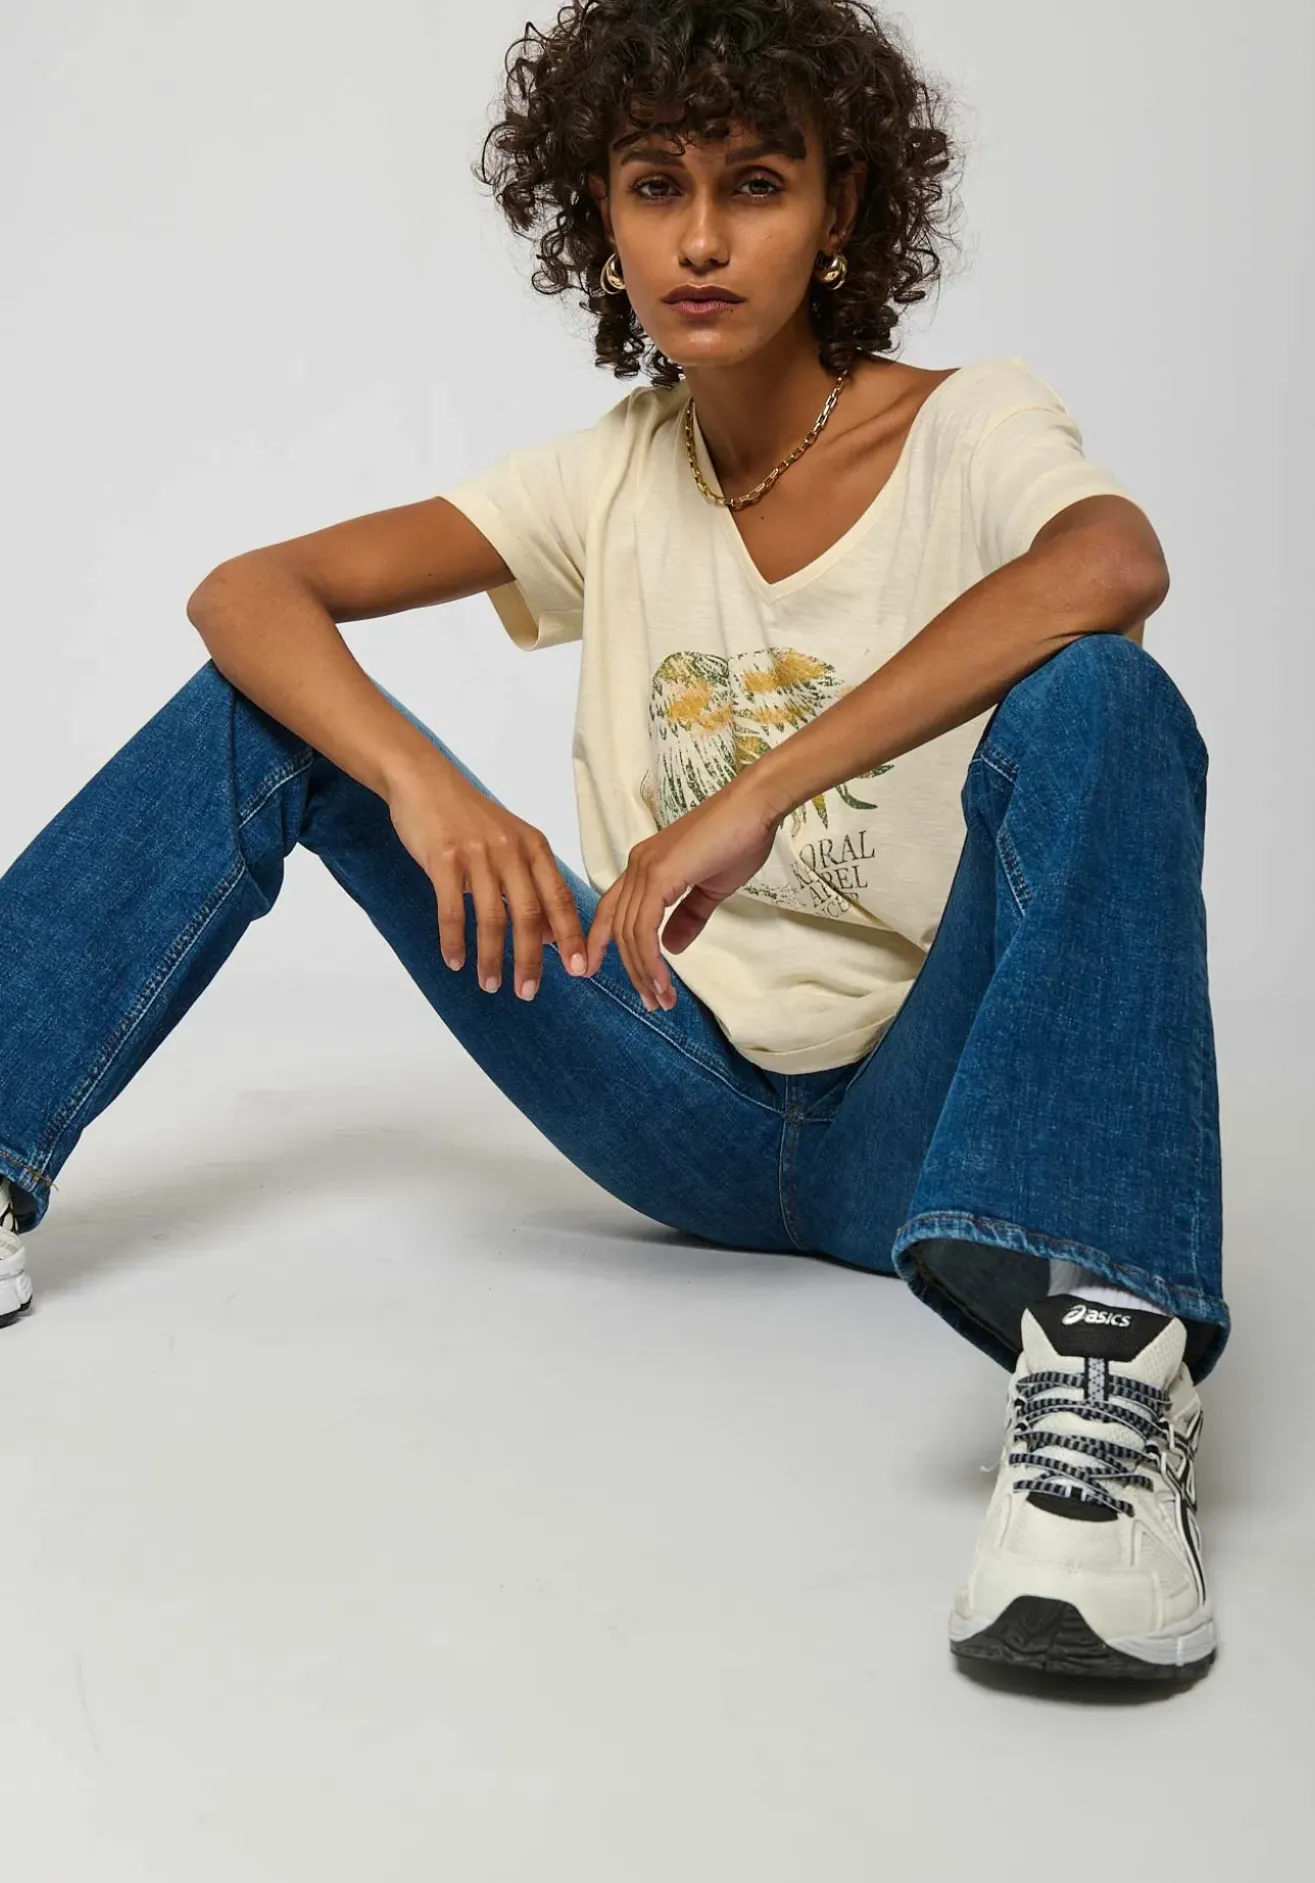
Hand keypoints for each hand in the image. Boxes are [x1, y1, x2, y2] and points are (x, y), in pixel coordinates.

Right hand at [386, 756, 588, 999]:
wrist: (423, 780)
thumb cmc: (468, 816)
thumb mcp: (511, 842)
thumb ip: (532, 884)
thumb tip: (551, 934)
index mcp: (534, 846)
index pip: (560, 899)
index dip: (571, 937)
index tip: (579, 970)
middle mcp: (511, 850)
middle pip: (529, 915)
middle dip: (531, 959)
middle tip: (528, 991)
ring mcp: (477, 854)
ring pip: (492, 918)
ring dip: (492, 958)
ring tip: (490, 985)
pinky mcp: (444, 859)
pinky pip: (452, 910)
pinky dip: (454, 941)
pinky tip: (454, 961)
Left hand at [585, 781, 777, 1010]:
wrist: (755, 807)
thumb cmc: (739, 838)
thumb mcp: (711, 887)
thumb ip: (689, 916)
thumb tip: (674, 947)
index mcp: (645, 866)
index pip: (612, 909)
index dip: (600, 940)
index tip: (593, 969)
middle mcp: (637, 866)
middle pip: (621, 928)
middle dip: (634, 970)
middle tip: (653, 1002)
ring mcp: (645, 869)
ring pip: (630, 932)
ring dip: (645, 971)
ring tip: (661, 999)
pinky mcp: (659, 875)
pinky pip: (644, 926)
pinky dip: (650, 958)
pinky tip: (663, 979)